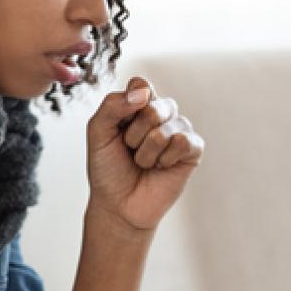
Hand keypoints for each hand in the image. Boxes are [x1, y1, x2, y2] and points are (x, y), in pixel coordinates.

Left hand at [85, 75, 203, 233]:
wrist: (118, 205)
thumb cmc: (108, 169)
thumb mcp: (98, 133)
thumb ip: (112, 106)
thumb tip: (143, 93)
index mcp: (139, 104)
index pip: (141, 84)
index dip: (128, 106)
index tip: (118, 128)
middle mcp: (162, 113)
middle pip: (154, 107)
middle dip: (134, 135)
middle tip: (129, 150)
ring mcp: (179, 130)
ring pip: (166, 129)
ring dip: (147, 153)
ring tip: (143, 163)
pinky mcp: (193, 150)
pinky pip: (184, 142)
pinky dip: (165, 159)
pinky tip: (161, 167)